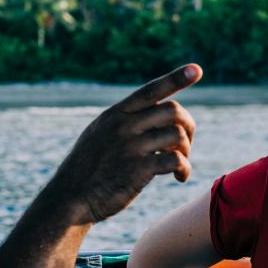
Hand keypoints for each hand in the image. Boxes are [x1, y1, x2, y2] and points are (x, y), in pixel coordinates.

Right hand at [50, 64, 202, 223]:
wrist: (70, 198)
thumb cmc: (88, 168)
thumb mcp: (99, 134)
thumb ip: (123, 122)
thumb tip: (154, 113)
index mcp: (116, 114)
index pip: (150, 90)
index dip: (176, 78)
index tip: (197, 70)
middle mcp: (124, 125)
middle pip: (173, 111)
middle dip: (188, 126)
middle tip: (185, 144)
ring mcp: (131, 146)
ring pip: (177, 134)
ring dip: (186, 150)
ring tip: (179, 164)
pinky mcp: (139, 169)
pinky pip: (176, 160)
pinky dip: (184, 168)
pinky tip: (179, 177)